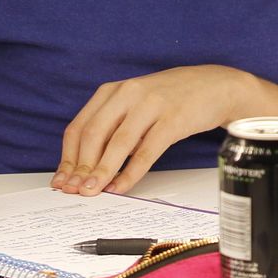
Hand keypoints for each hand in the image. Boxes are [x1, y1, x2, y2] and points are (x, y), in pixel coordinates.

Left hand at [53, 66, 250, 195]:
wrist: (215, 86)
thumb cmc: (171, 99)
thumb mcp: (135, 104)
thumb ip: (113, 127)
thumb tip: (86, 166)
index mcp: (113, 90)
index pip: (79, 127)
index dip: (67, 157)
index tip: (62, 181)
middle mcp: (129, 93)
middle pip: (94, 134)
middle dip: (81, 167)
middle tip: (75, 191)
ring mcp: (152, 104)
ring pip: (118, 143)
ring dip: (102, 171)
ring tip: (94, 192)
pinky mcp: (173, 119)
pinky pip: (147, 151)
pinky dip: (131, 172)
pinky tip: (122, 186)